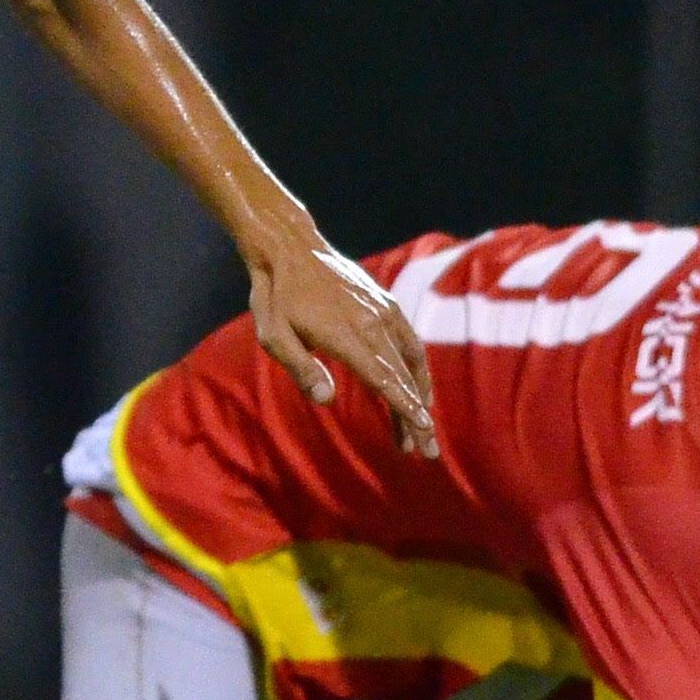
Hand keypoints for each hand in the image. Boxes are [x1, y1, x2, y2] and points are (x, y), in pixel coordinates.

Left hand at [247, 235, 439, 458]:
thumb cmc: (275, 296)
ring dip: (420, 395)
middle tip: (427, 451)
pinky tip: (418, 386)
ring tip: (421, 428)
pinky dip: (419, 367)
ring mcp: (383, 310)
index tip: (424, 431)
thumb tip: (327, 400)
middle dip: (417, 415)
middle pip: (402, 376)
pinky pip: (410, 340)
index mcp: (346, 334)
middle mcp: (372, 322)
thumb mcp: (273, 335)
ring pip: (411, 360)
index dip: (405, 407)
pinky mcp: (386, 302)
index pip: (383, 378)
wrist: (290, 248)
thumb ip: (301, 367)